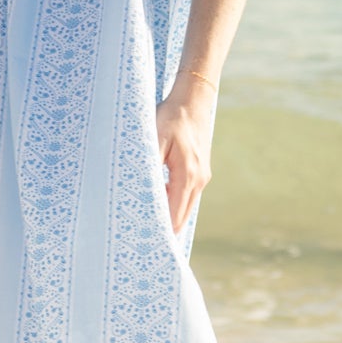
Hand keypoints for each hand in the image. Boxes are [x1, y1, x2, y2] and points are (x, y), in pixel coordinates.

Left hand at [155, 78, 215, 232]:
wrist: (193, 99)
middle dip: (163, 229)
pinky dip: (172, 202)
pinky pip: (185, 195)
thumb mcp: (154, 138)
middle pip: (181, 217)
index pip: (174, 216)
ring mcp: (202, 176)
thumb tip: (141, 193)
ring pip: (184, 207)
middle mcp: (199, 180)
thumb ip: (149, 167)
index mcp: (188, 176)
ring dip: (167, 215)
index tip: (143, 243)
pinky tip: (156, 201)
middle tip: (140, 242)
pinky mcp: (200, 171)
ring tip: (145, 225)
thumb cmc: (171, 117)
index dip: (159, 231)